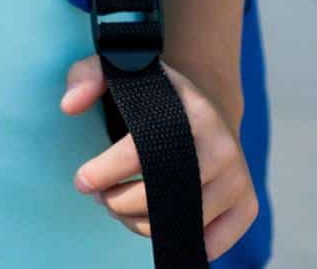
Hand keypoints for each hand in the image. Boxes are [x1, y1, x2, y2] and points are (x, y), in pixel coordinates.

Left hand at [59, 55, 257, 258]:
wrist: (207, 109)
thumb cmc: (157, 97)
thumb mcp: (122, 72)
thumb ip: (86, 76)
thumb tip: (68, 106)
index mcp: (194, 113)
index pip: (139, 153)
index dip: (102, 173)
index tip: (81, 181)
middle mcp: (223, 148)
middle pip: (154, 197)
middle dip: (115, 202)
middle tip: (101, 195)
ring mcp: (239, 179)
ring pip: (175, 224)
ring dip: (137, 223)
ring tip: (121, 205)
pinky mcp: (248, 205)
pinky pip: (209, 244)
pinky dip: (174, 240)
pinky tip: (155, 220)